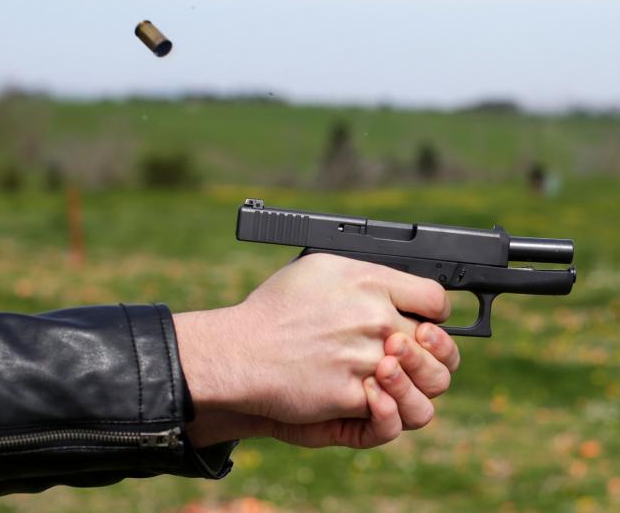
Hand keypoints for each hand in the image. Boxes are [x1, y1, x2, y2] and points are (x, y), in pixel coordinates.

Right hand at [174, 253, 455, 445]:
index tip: (423, 323)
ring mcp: (366, 359)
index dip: (434, 314)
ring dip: (416, 383)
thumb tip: (397, 284)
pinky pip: (394, 408)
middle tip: (407, 356)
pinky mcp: (353, 394)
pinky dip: (386, 406)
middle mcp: (375, 318)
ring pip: (428, 381)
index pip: (436, 299)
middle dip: (429, 353)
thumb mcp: (321, 268)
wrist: (240, 351)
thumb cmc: (275, 308)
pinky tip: (368, 395)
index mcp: (371, 282)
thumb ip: (368, 276)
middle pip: (437, 344)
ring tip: (392, 378)